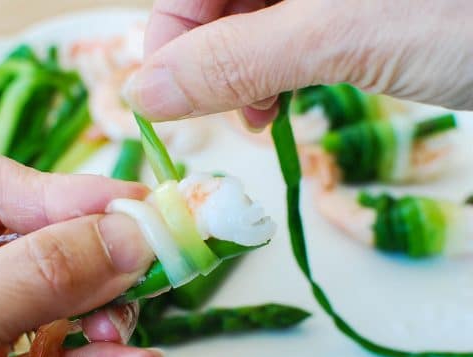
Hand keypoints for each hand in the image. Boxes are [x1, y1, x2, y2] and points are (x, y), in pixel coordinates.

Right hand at [123, 0, 472, 128]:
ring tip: (260, 117)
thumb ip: (235, 59)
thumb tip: (142, 93)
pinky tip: (285, 99)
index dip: (166, 37)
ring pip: (254, 20)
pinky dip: (280, 71)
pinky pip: (292, 33)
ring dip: (243, 73)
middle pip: (221, 0)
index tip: (162, 103)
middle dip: (210, 60)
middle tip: (228, 117)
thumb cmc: (469, 17)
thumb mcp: (342, 34)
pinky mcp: (356, 8)